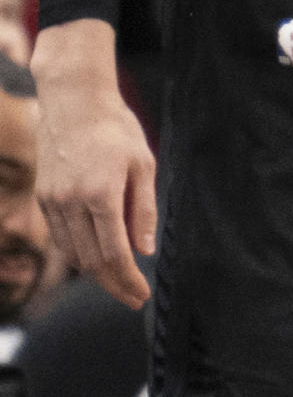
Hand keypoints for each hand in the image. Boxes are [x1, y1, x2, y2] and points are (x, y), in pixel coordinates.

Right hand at [32, 20, 155, 309]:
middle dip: (113, 285)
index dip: (128, 281)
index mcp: (100, 194)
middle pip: (91, 262)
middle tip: (132, 296)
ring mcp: (53, 201)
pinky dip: (78, 253)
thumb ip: (143, 209)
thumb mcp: (142, 163)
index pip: (114, 254)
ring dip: (95, 274)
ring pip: (73, 254)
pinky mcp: (44, 197)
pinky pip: (61, 237)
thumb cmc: (114, 128)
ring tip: (118, 281)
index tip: (141, 295)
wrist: (74, 100)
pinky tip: (96, 256)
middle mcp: (71, 202)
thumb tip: (145, 250)